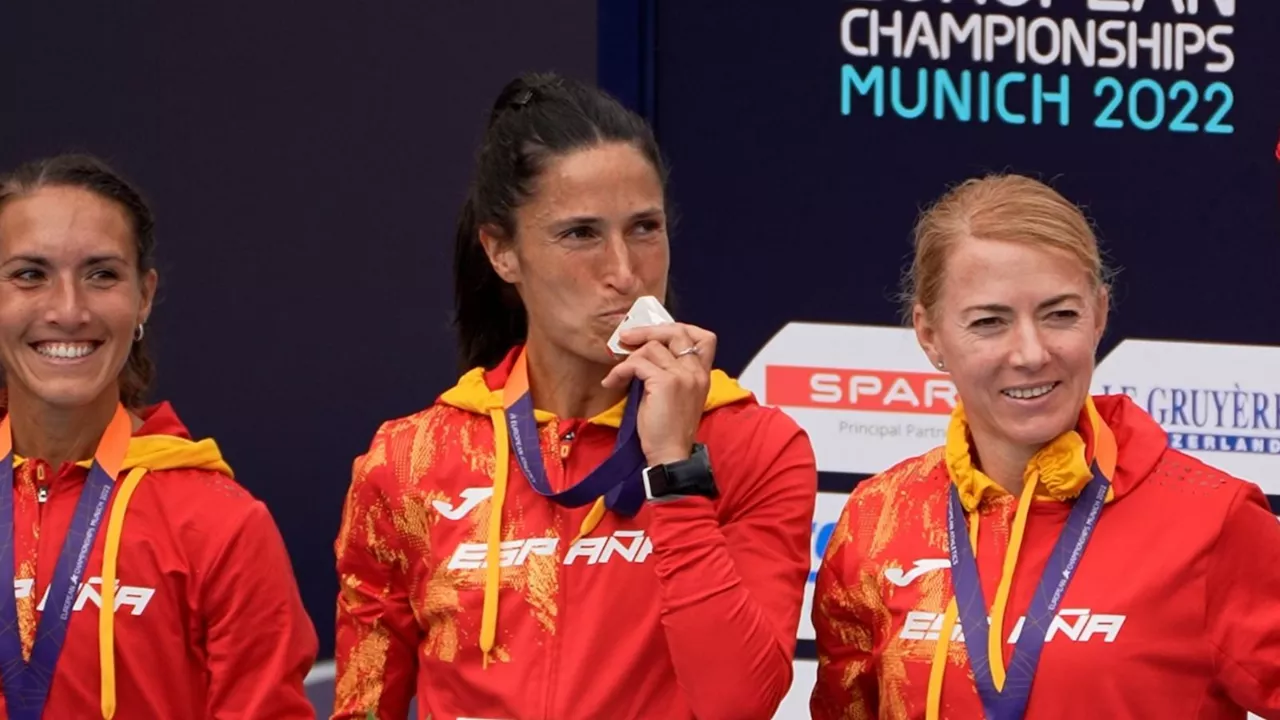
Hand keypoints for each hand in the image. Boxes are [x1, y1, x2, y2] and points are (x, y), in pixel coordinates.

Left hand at [601, 322, 717, 466]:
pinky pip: (636, 364)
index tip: (656, 335)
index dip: (679, 329)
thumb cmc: (669, 431)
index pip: (704, 338)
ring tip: (618, 374)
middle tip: (626, 337)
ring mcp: (682, 376)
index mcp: (702, 375)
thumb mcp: (677, 397)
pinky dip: (620, 371)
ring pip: (652, 346)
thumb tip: (645, 352)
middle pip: (677, 331)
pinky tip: (612, 382)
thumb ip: (671, 373)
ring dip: (629, 357)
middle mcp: (696, 372)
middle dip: (648, 330)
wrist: (670, 455)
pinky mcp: (665, 383)